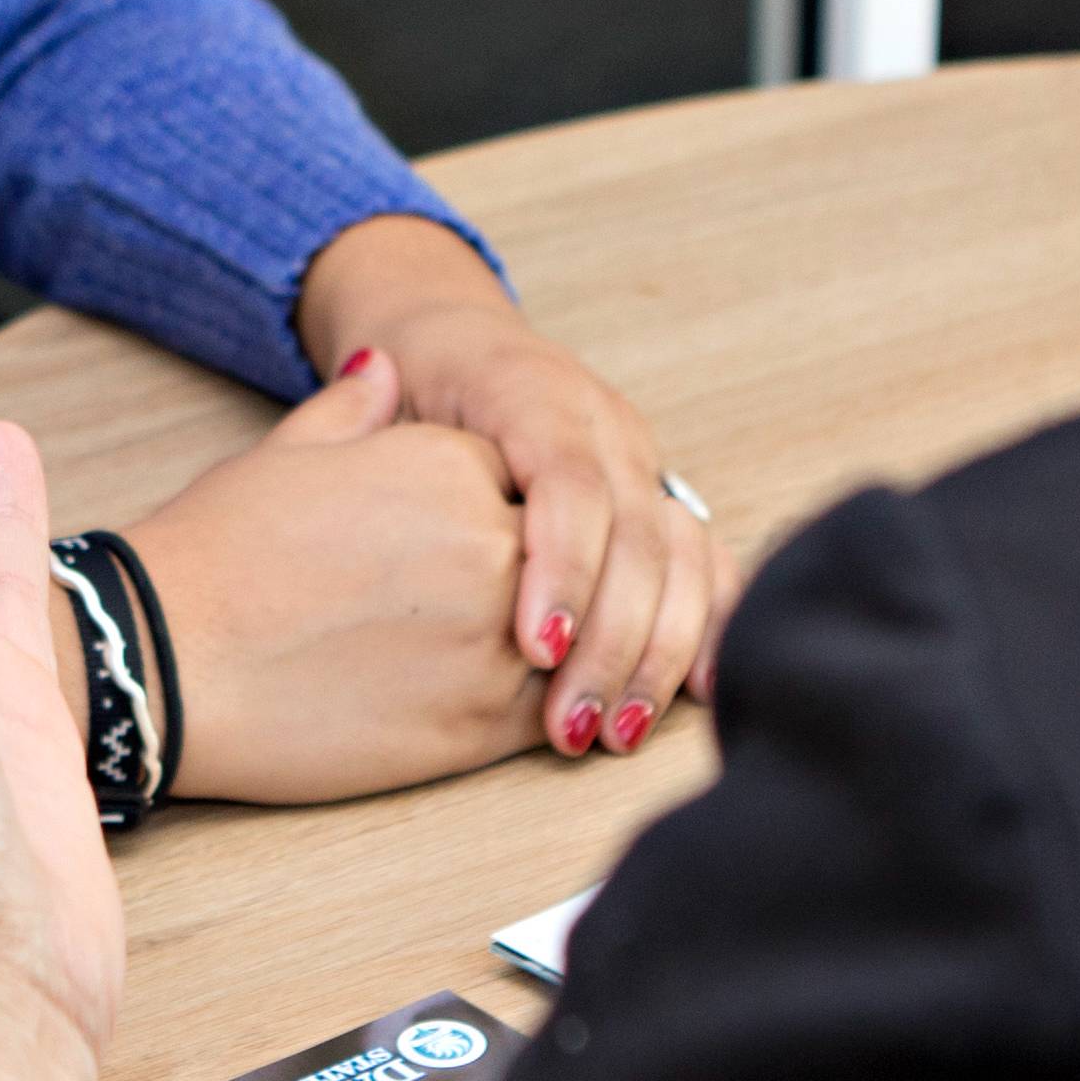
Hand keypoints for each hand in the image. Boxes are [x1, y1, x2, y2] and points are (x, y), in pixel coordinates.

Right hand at [123, 343, 548, 801]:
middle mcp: (493, 541)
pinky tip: (500, 708)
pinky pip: (555, 709)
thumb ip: (356, 411)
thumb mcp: (289, 453)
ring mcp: (499, 637)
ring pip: (577, 638)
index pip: (536, 482)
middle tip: (520, 608)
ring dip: (562, 650)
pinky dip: (548, 709)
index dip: (513, 513)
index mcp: (455, 460)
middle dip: (550, 582)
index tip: (473, 544)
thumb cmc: (216, 554)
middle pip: (571, 558)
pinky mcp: (486, 725)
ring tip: (515, 663)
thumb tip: (384, 369)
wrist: (167, 660)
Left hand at [298, 213, 732, 759]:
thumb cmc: (408, 387)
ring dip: (658, 651)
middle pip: (636, 532)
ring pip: (683, 554)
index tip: (536, 648)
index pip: (569, 480)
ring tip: (614, 732)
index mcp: (534, 392)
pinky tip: (701, 692)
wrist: (457, 348)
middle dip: (612, 639)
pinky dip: (709, 626)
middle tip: (572, 726)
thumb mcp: (378, 388)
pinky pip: (705, 562)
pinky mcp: (659, 500)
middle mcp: (605, 425)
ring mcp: (641, 463)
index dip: (563, 565)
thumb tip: (374, 382)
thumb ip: (370, 407)